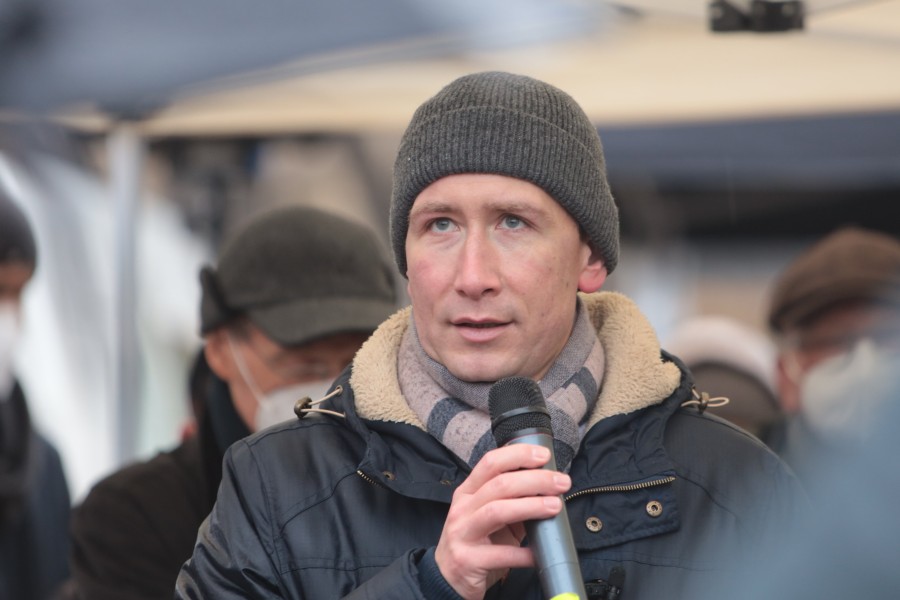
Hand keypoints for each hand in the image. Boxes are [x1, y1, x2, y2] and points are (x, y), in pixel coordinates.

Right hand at [434, 444, 571, 598]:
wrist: (448, 578)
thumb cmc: (476, 542)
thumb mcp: (490, 517)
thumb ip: (513, 502)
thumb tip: (549, 489)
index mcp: (468, 492)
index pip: (491, 463)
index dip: (518, 455)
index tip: (544, 455)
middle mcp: (462, 508)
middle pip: (499, 484)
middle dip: (535, 480)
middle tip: (561, 482)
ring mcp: (462, 533)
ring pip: (497, 511)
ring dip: (531, 506)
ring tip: (555, 506)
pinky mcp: (467, 560)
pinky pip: (501, 554)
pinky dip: (524, 553)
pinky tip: (539, 553)